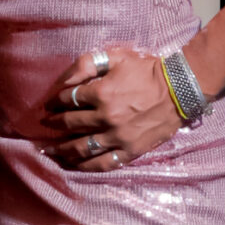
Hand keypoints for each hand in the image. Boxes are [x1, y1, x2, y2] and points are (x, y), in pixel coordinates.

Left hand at [41, 47, 183, 170]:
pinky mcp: (130, 151)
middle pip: (70, 124)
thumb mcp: (116, 58)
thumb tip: (63, 82)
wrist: (179, 89)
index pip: (68, 99)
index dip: (55, 101)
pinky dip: (84, 167)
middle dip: (54, 123)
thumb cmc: (146, 71)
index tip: (50, 104)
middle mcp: (106, 118)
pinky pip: (102, 164)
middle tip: (45, 124)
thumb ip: (87, 64)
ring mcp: (117, 138)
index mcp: (101, 93)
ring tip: (49, 150)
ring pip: (81, 148)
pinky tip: (73, 165)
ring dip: (61, 150)